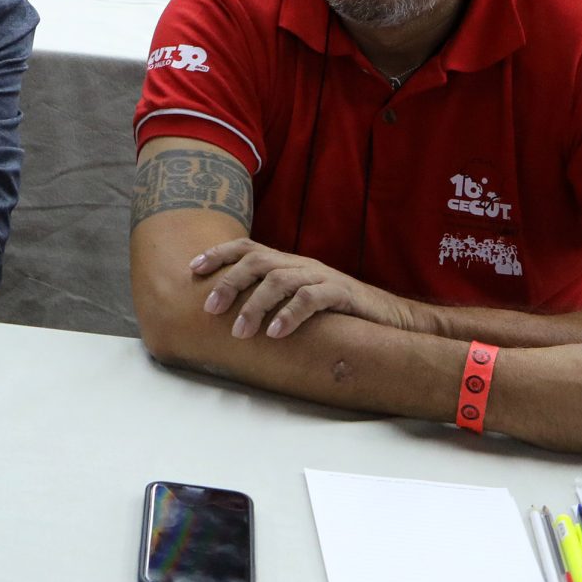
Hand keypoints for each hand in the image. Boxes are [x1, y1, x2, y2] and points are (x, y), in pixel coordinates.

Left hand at [189, 237, 418, 339]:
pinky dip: (289, 316)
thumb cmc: (337, 313)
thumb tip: (230, 314)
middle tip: (209, 308)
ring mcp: (321, 276)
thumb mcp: (300, 300)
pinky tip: (275, 334)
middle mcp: (300, 264)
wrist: (390, 317)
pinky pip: (310, 299)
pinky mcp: (341, 294)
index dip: (218, 254)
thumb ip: (272, 300)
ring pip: (279, 281)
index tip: (192, 269)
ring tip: (239, 332)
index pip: (247, 248)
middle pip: (256, 262)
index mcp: (288, 262)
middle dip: (228, 282)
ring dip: (254, 306)